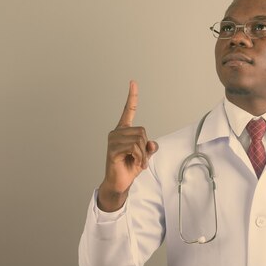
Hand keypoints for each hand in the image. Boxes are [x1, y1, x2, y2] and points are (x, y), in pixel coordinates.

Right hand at [98, 81, 158, 211]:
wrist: (119, 182)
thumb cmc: (129, 167)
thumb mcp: (144, 156)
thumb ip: (149, 147)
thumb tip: (152, 144)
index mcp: (124, 131)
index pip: (128, 111)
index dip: (132, 97)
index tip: (133, 82)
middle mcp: (117, 132)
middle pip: (142, 131)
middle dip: (145, 147)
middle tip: (139, 158)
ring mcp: (113, 140)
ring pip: (139, 140)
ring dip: (142, 154)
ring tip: (136, 161)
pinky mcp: (113, 149)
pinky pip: (134, 147)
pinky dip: (139, 157)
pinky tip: (133, 163)